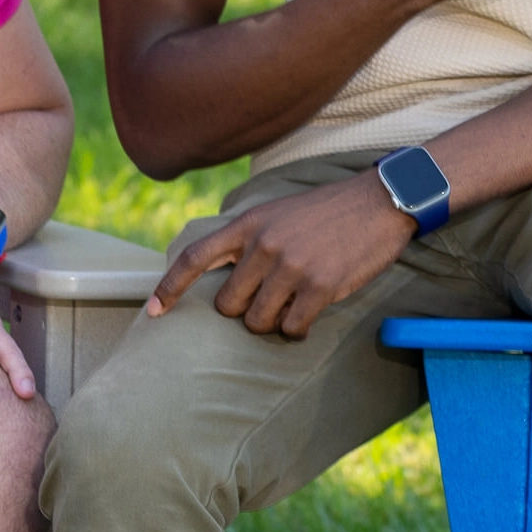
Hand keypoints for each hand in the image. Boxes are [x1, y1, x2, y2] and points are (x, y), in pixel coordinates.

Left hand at [145, 173, 417, 339]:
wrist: (379, 203)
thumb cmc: (326, 212)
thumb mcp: (276, 213)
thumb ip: (247, 239)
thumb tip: (220, 276)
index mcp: (248, 224)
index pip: (195, 258)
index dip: (169, 288)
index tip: (152, 312)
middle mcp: (264, 245)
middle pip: (228, 305)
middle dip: (243, 310)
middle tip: (267, 298)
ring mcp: (291, 267)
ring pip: (258, 322)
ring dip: (272, 321)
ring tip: (293, 302)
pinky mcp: (320, 287)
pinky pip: (291, 328)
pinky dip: (297, 329)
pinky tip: (309, 313)